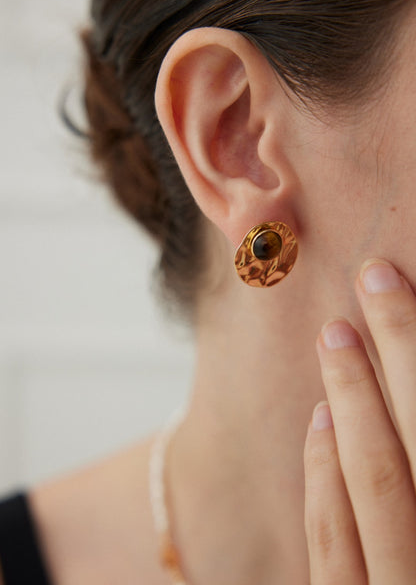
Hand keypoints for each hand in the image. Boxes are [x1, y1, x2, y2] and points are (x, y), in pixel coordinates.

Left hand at [304, 258, 415, 583]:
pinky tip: (320, 424)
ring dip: (358, 401)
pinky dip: (326, 479)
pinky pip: (335, 548)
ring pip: (381, 483)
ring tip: (339, 337)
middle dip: (404, 350)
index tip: (401, 289)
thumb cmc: (414, 563)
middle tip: (375, 281)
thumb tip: (371, 416)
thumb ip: (409, 472)